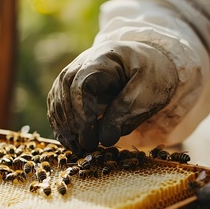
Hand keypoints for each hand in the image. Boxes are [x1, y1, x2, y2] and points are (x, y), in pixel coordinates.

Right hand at [47, 41, 178, 154]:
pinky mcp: (69, 87)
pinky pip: (57, 106)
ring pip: (57, 100)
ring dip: (64, 127)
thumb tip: (105, 140)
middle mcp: (81, 63)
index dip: (82, 113)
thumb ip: (127, 112)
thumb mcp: (148, 93)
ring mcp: (73, 74)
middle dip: (73, 124)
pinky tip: (71, 142)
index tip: (91, 137)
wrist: (149, 63)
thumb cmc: (152, 76)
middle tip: (86, 147)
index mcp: (102, 59)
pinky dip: (61, 125)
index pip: (81, 85)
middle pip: (65, 92)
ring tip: (78, 149)